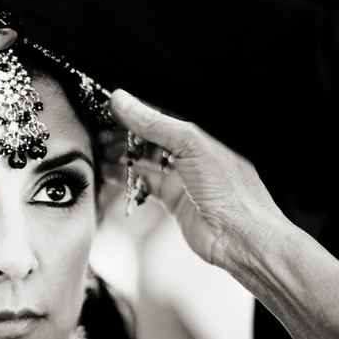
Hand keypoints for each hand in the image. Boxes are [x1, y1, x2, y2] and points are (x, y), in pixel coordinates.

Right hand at [106, 90, 285, 269]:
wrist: (240, 237)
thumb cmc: (231, 190)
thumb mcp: (191, 145)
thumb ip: (155, 123)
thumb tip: (124, 101)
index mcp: (202, 132)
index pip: (162, 114)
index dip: (135, 110)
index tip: (108, 107)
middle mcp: (192, 152)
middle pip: (150, 136)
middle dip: (123, 133)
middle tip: (98, 132)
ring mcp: (182, 176)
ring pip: (144, 159)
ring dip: (121, 155)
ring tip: (98, 151)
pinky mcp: (173, 198)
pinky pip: (144, 183)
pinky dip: (125, 178)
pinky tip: (109, 172)